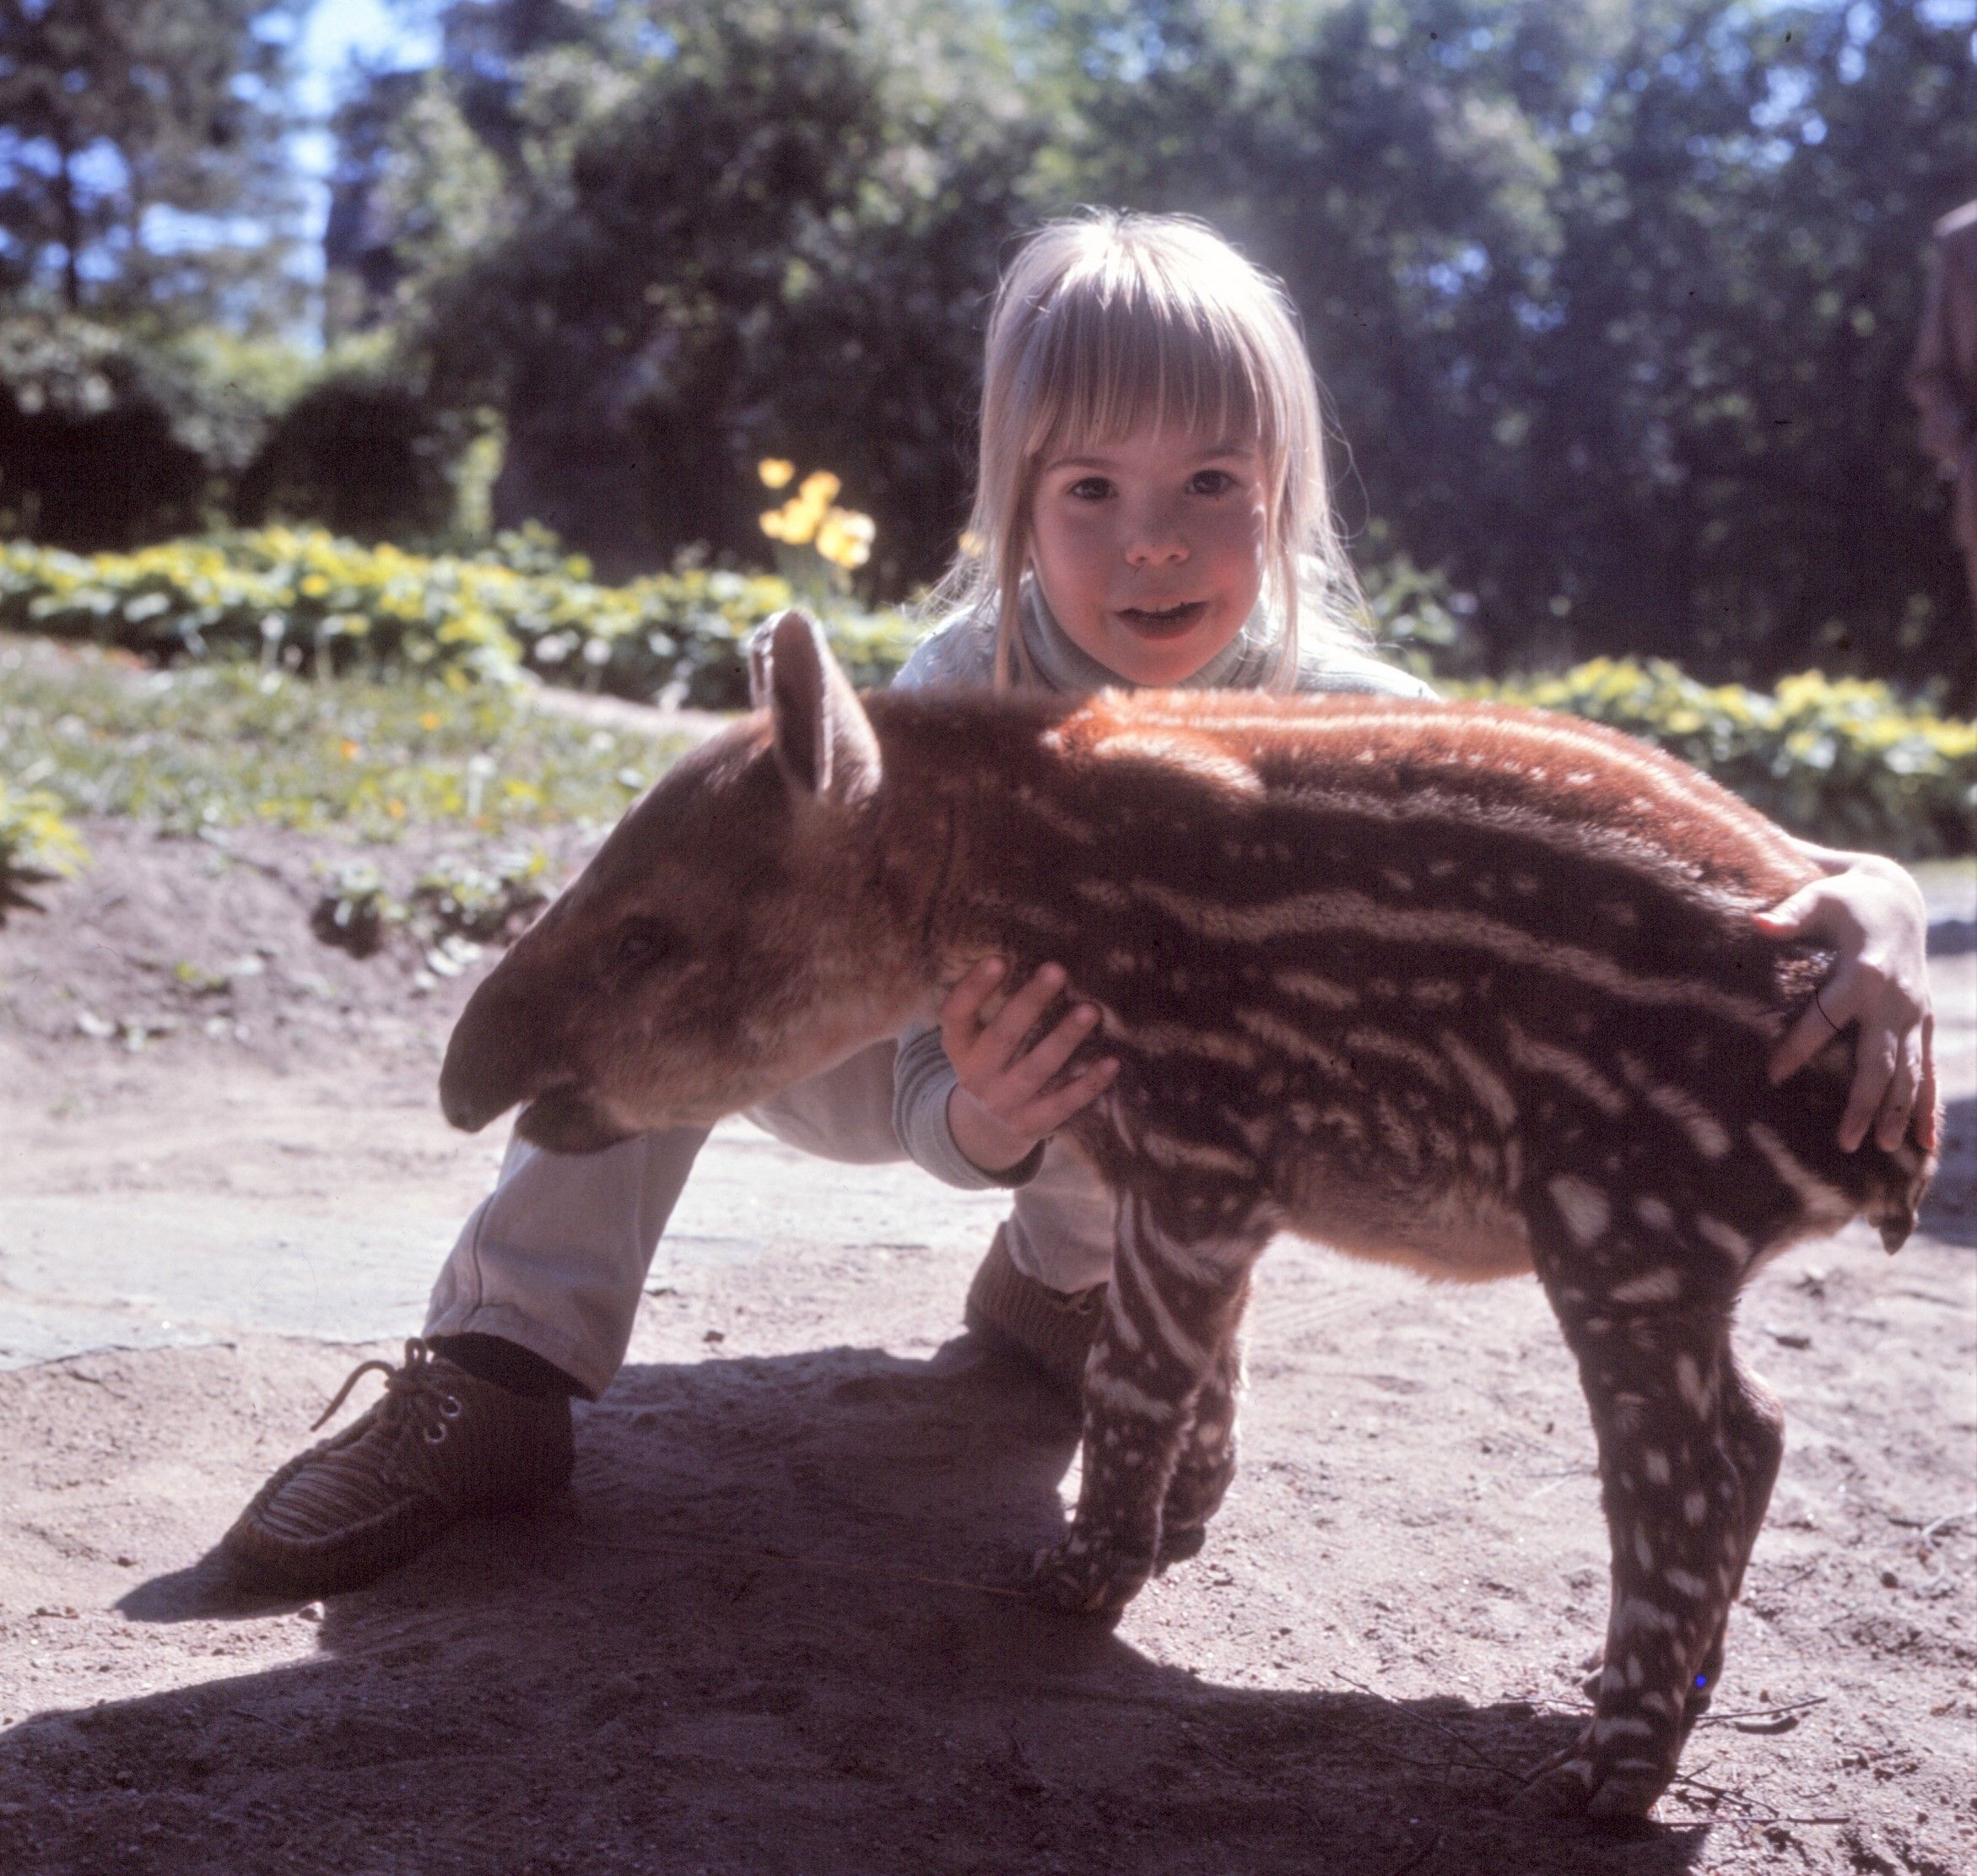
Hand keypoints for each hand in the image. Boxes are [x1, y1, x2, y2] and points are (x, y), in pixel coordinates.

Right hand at [940, 958, 1117, 1173]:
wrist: (987, 1126)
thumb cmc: (990, 1059)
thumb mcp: (974, 1035)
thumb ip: (990, 1002)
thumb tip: (1027, 948)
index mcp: (958, 1046)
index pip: (957, 1015)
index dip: (974, 988)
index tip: (999, 959)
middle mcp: (976, 1075)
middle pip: (1002, 1038)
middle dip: (1029, 1004)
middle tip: (1057, 970)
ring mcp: (1004, 1103)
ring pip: (1036, 1069)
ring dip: (1064, 1039)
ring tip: (1090, 1010)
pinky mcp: (1032, 1124)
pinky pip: (1063, 1104)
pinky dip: (1088, 1084)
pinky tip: (1112, 1062)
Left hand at [1755, 851, 1934, 1153]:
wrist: (1896, 898)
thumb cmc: (1845, 900)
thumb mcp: (1818, 898)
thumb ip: (1789, 913)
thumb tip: (1757, 922)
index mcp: (1864, 973)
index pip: (1828, 1017)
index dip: (1799, 1046)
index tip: (1773, 1074)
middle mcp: (1895, 1000)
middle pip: (1879, 1060)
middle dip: (1863, 1102)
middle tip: (1844, 1142)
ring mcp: (1915, 1014)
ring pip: (1908, 1072)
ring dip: (1896, 1112)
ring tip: (1880, 1149)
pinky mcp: (1923, 1021)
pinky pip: (1928, 1068)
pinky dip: (1927, 1105)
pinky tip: (1926, 1142)